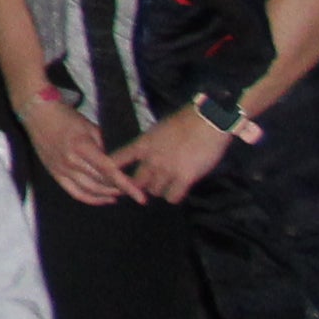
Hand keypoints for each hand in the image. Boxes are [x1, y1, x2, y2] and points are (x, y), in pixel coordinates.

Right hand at [15, 87, 132, 208]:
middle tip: (133, 189)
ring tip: (120, 193)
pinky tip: (103, 199)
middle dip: (120, 188)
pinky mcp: (54, 173)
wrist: (37, 113)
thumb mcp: (89, 126)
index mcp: (82, 147)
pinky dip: (91, 199)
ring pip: (90, 190)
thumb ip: (103, 146)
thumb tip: (115, 162)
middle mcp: (71, 161)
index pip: (109, 171)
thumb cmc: (64, 116)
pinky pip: (75, 193)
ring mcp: (61, 169)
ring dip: (108, 194)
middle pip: (102, 183)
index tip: (140, 196)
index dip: (126, 185)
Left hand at [109, 105, 233, 203]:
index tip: (111, 177)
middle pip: (136, 183)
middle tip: (148, 186)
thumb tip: (146, 154)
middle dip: (141, 186)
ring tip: (166, 186)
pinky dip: (173, 196)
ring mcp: (167, 170)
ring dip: (159, 190)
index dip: (112, 171)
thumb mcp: (158, 130)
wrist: (206, 121)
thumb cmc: (185, 121)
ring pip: (154, 191)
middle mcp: (151, 159)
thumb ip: (150, 144)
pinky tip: (178, 191)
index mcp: (142, 144)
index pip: (117, 160)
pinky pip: (172, 197)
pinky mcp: (185, 178)